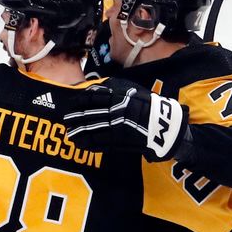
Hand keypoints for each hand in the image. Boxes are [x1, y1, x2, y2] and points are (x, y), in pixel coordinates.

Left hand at [64, 80, 188, 161]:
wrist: (165, 123)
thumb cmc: (147, 105)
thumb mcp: (131, 89)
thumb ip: (113, 88)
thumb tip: (93, 88)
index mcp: (119, 96)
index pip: (94, 97)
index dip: (80, 102)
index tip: (71, 104)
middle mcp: (117, 111)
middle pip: (91, 114)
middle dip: (77, 118)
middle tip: (66, 119)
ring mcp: (119, 127)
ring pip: (94, 129)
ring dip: (80, 132)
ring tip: (70, 133)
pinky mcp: (122, 141)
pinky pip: (103, 143)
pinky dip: (91, 143)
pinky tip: (82, 144)